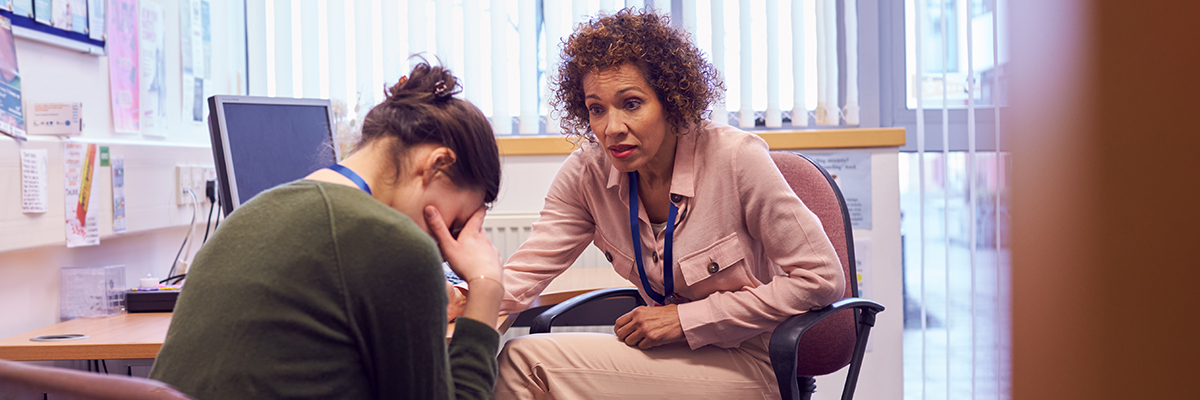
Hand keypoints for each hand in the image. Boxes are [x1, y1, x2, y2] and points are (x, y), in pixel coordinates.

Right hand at [425, 205, 502, 327]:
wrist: (486, 282)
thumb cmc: (466, 264)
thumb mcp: (448, 246)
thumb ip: (438, 228)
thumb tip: (429, 208)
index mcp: (473, 233)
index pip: (478, 216)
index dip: (479, 209)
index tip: (481, 204)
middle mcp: (485, 239)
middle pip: (479, 231)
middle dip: (473, 231)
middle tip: (465, 232)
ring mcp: (492, 250)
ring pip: (484, 245)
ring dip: (478, 246)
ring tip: (469, 253)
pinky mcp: (497, 262)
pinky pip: (490, 257)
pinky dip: (485, 259)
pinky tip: (479, 266)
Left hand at [614, 305, 685, 348]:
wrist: (683, 318)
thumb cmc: (671, 314)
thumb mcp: (652, 309)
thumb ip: (640, 315)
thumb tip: (631, 323)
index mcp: (638, 311)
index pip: (619, 322)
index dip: (619, 329)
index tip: (622, 332)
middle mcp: (639, 320)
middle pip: (621, 333)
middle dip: (625, 337)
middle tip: (631, 338)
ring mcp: (644, 330)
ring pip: (629, 342)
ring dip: (635, 342)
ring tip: (643, 339)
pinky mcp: (651, 339)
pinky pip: (641, 347)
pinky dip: (645, 346)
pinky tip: (651, 341)